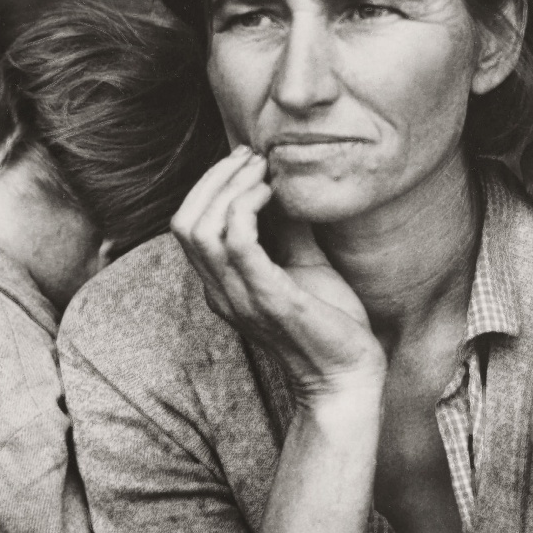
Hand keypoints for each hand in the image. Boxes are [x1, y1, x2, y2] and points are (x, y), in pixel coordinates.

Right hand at [171, 146, 385, 399]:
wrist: (348, 375)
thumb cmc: (328, 324)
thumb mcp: (303, 265)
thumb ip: (287, 230)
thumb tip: (287, 186)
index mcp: (223, 285)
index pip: (187, 227)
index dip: (208, 186)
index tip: (245, 161)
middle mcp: (221, 292)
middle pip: (184, 222)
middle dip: (213, 179)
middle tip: (251, 158)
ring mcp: (240, 297)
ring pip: (201, 229)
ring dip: (229, 187)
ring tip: (261, 170)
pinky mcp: (268, 298)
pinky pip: (237, 243)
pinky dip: (247, 207)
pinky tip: (272, 194)